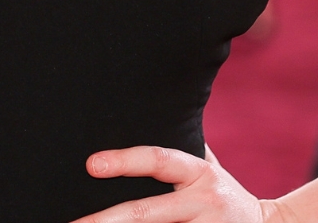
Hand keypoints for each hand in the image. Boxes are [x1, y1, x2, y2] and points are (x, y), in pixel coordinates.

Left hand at [72, 145, 290, 222]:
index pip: (157, 160)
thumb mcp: (209, 166)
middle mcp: (203, 202)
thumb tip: (156, 106)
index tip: (92, 164)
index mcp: (199, 173)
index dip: (124, 161)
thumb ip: (184, 146)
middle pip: (148, 212)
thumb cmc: (225, 195)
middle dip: (108, 220)